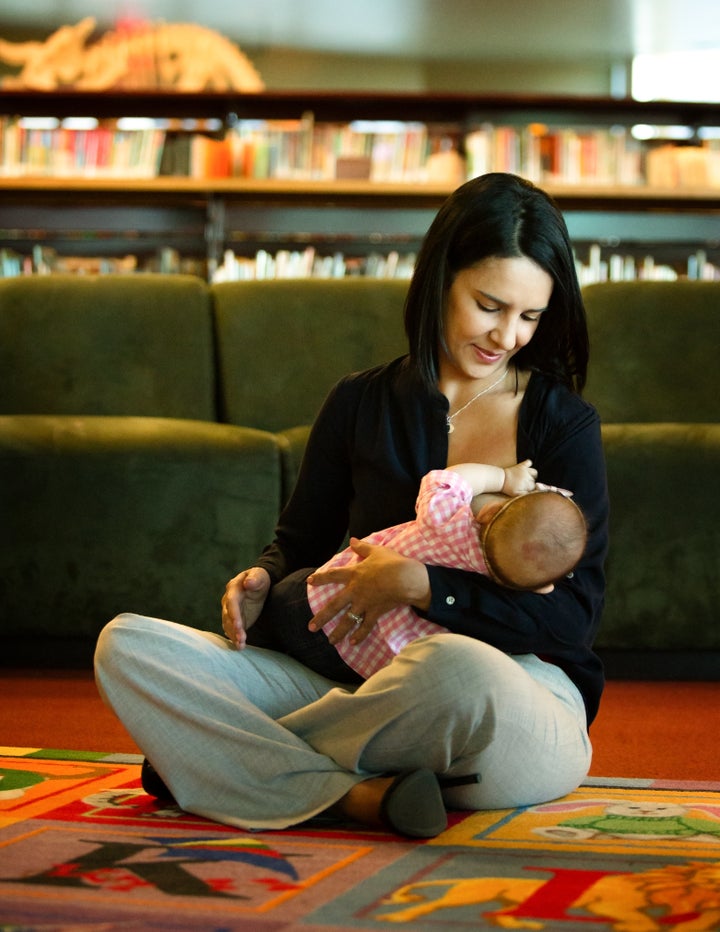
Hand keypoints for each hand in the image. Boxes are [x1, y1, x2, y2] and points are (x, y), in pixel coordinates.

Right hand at [221, 566, 270, 648]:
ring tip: (241, 645)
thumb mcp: (259, 575)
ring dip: (234, 635)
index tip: (238, 624)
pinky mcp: (235, 619)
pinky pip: (232, 629)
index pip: (231, 602)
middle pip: (228, 616)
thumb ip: (254, 578)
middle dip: (234, 628)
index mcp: (233, 588)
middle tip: (241, 638)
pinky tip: (240, 646)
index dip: (234, 614)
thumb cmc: (259, 578)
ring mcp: (230, 611)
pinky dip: (235, 638)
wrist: (259, 584)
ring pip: (229, 625)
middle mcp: (228, 601)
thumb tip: (248, 583)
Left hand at [307, 538, 430, 645]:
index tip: (310, 581)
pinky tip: (353, 643)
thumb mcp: (376, 551)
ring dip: (338, 632)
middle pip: (334, 606)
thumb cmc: (392, 563)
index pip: (333, 575)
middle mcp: (355, 591)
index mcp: (354, 574)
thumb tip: (353, 540)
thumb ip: (363, 547)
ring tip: (330, 642)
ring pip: (348, 620)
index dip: (321, 578)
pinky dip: (360, 635)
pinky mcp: (375, 612)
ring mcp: (364, 604)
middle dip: (322, 617)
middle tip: (311, 628)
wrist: (406, 578)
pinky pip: (366, 626)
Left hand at [502, 459, 537, 495]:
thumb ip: (525, 494)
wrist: (500, 479)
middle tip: (524, 484)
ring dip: (532, 475)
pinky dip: (529, 464)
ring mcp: (525, 470)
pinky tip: (527, 467)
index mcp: (527, 485)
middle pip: (534, 480)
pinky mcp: (521, 466)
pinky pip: (529, 462)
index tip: (526, 489)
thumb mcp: (516, 494)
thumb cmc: (508, 488)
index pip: (534, 487)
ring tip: (527, 477)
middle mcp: (528, 477)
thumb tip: (532, 493)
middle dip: (531, 482)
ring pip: (535, 472)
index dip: (531, 488)